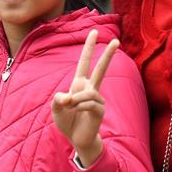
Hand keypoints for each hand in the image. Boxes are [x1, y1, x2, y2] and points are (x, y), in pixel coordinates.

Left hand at [51, 30, 118, 166]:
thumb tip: (67, 97)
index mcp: (79, 84)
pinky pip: (89, 103)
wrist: (77, 139)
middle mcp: (90, 88)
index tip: (93, 32)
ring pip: (87, 93)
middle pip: (101, 69)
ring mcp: (97, 99)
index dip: (88, 47)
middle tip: (116, 40)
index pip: (85, 62)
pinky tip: (77, 112)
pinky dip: (79, 106)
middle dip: (108, 54)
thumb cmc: (67, 122)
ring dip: (75, 101)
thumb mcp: (56, 110)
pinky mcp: (100, 109)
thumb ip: (57, 101)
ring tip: (70, 108)